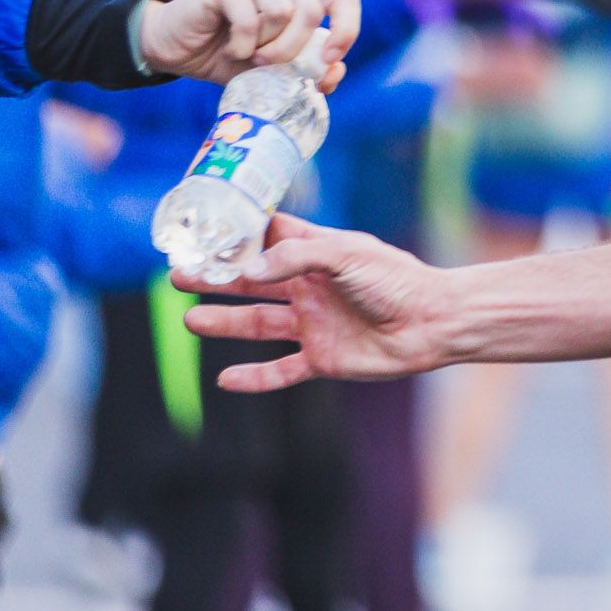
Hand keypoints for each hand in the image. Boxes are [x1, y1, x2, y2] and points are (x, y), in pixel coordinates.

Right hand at [143, 0, 360, 87]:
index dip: (346, 30)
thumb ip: (307, 70)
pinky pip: (250, 19)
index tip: (329, 60)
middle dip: (293, 49)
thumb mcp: (275, 69)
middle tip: (267, 63)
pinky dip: (241, 46)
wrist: (177, 48)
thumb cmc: (231, 55)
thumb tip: (334, 74)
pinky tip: (229, 47)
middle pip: (311, 9)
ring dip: (265, 46)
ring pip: (283, 11)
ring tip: (247, 51)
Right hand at [179, 212, 462, 390]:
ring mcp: (314, 324)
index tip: (203, 231)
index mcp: (316, 254)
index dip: (238, 237)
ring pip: (258, 325)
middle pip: (251, 284)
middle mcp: (310, 288)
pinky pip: (281, 371)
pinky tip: (226, 379)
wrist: (432, 323)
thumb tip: (246, 272)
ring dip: (224, 323)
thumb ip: (295, 257)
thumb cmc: (396, 280)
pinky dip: (254, 377)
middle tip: (178, 276)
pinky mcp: (322, 359)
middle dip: (216, 280)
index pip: (268, 239)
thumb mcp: (345, 254)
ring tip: (190, 318)